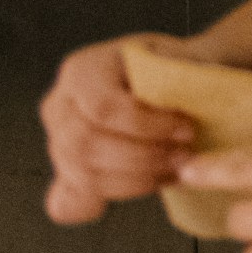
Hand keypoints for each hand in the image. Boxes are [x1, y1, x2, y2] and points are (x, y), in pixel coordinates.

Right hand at [40, 33, 198, 224]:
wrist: (162, 83)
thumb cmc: (168, 68)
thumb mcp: (178, 56)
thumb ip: (181, 71)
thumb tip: (192, 87)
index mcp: (82, 71)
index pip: (102, 107)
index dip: (145, 125)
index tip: (186, 129)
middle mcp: (60, 106)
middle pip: (88, 144)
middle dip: (143, 157)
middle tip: (185, 154)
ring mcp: (59, 141)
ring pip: (85, 174)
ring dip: (138, 179)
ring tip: (177, 168)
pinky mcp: (68, 171)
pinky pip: (79, 196)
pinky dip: (116, 195)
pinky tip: (153, 182)